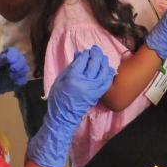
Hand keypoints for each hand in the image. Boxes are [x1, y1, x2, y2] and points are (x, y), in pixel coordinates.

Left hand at [0, 47, 28, 103]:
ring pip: (25, 69)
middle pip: (22, 59)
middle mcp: (12, 64)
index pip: (14, 52)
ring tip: (12, 77)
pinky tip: (16, 82)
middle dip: (19, 64)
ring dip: (21, 72)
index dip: (15, 55)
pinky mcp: (16, 82)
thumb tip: (7, 56)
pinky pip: (23, 80)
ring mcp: (15, 73)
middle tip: (13, 70)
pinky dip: (21, 80)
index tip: (12, 61)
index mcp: (5, 57)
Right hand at [27, 46, 114, 166]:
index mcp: (73, 78)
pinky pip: (106, 82)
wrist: (63, 116)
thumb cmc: (58, 98)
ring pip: (103, 71)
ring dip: (104, 62)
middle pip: (94, 64)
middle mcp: (84, 82)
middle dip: (96, 54)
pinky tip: (108, 69)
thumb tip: (79, 55)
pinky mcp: (98, 94)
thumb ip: (70, 67)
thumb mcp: (59, 80)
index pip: (83, 61)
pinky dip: (109, 74)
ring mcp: (93, 89)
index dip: (85, 54)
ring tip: (102, 57)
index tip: (86, 51)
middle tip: (95, 50)